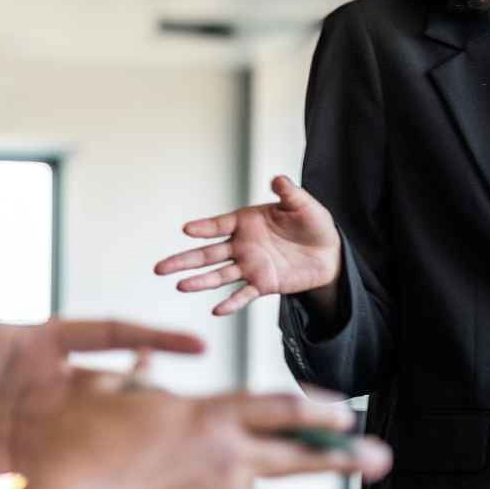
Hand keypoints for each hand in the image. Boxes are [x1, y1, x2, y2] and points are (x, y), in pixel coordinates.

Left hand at [0, 249, 206, 478]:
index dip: (152, 337)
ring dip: (138, 432)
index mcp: (39, 345)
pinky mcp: (33, 459)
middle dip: (157, 392)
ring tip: (175, 447)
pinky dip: (107, 470)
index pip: (108, 334)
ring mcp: (46, 423)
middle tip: (191, 410)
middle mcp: (52, 382)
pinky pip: (78, 463)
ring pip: (107, 425)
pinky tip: (131, 482)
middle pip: (121, 382)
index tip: (196, 344)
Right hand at [28, 380, 394, 488]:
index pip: (279, 407)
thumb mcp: (103, 397)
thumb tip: (143, 358)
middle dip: (347, 459)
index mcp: (209, 417)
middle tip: (382, 459)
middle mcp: (231, 460)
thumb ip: (134, 378)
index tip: (345, 416)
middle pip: (303, 457)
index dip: (318, 410)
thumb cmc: (75, 449)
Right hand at [154, 175, 341, 316]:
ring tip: (181, 285)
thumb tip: (278, 179)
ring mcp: (250, 266)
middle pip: (207, 254)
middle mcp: (242, 245)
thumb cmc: (312, 223)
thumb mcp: (302, 204)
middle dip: (184, 260)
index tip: (186, 229)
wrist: (329, 252)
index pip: (219, 224)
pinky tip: (217, 309)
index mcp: (247, 222)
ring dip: (200, 281)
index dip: (203, 227)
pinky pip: (243, 295)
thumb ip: (288, 192)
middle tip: (160, 267)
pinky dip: (231, 303)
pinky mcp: (262, 284)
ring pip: (219, 275)